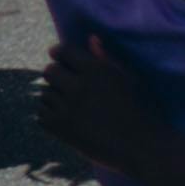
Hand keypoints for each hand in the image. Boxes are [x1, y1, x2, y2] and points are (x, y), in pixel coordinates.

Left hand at [35, 30, 178, 185]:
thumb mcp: (127, 79)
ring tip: (70, 105)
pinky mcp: (63, 130)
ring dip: (54, 98)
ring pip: (45, 94)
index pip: (63, 51)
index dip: (61, 53)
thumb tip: (91, 38)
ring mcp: (69, 109)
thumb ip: (106, 58)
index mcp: (95, 70)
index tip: (61, 58)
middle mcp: (79, 87)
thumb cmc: (140, 109)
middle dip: (56, 75)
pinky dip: (50, 118)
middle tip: (67, 84)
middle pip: (49, 71)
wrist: (142, 147)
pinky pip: (42, 116)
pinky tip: (65, 120)